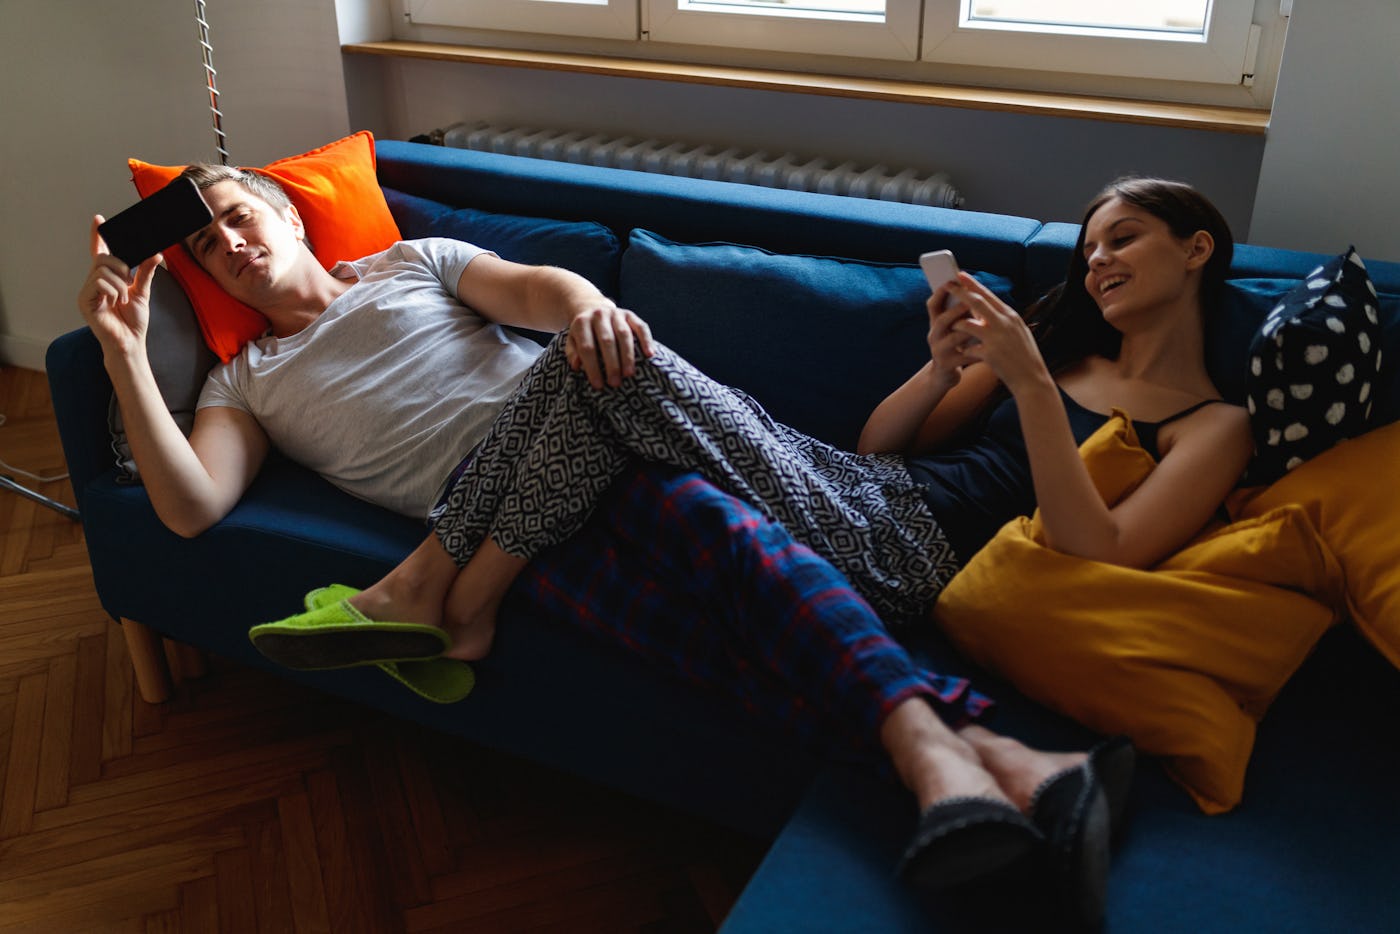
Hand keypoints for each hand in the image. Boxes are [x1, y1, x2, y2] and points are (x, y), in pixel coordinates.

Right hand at [77, 215, 161, 359]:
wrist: (130, 342)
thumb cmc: (133, 320)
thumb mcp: (143, 292)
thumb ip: (146, 272)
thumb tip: (156, 253)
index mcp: (107, 278)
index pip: (100, 252)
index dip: (97, 236)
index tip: (98, 219)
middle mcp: (94, 282)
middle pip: (103, 258)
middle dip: (121, 266)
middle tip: (129, 281)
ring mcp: (87, 291)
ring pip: (102, 270)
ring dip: (120, 283)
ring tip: (122, 298)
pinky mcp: (84, 301)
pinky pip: (99, 283)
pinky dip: (113, 291)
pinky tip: (115, 302)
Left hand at [564, 303, 655, 388]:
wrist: (593, 309)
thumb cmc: (584, 334)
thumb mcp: (572, 341)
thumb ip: (573, 353)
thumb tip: (577, 366)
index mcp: (582, 322)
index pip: (587, 347)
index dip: (592, 367)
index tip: (598, 385)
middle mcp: (599, 315)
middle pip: (606, 341)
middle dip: (611, 364)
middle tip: (615, 383)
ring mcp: (616, 313)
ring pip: (624, 334)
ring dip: (627, 356)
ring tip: (629, 374)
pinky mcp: (630, 315)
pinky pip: (641, 327)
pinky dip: (646, 340)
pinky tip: (649, 354)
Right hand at [925, 281, 977, 389]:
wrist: (944, 374)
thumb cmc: (955, 345)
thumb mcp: (953, 327)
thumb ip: (959, 312)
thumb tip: (973, 288)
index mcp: (935, 323)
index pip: (933, 304)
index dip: (940, 293)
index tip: (951, 281)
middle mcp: (934, 335)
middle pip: (942, 320)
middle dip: (955, 310)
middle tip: (969, 303)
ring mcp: (939, 351)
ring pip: (952, 338)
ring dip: (968, 330)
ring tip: (982, 325)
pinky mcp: (947, 365)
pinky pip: (964, 357)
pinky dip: (977, 351)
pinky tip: (989, 348)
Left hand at [941, 274, 1049, 394]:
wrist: (1032, 379)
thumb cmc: (1024, 356)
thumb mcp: (1017, 332)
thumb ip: (1002, 320)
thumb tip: (984, 310)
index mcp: (1011, 316)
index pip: (988, 295)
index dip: (973, 284)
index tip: (960, 275)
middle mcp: (1004, 323)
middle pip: (976, 302)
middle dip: (959, 292)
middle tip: (946, 285)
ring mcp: (997, 338)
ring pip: (967, 324)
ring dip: (956, 324)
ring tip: (951, 326)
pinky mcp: (990, 354)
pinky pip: (968, 348)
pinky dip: (964, 349)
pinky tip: (963, 353)